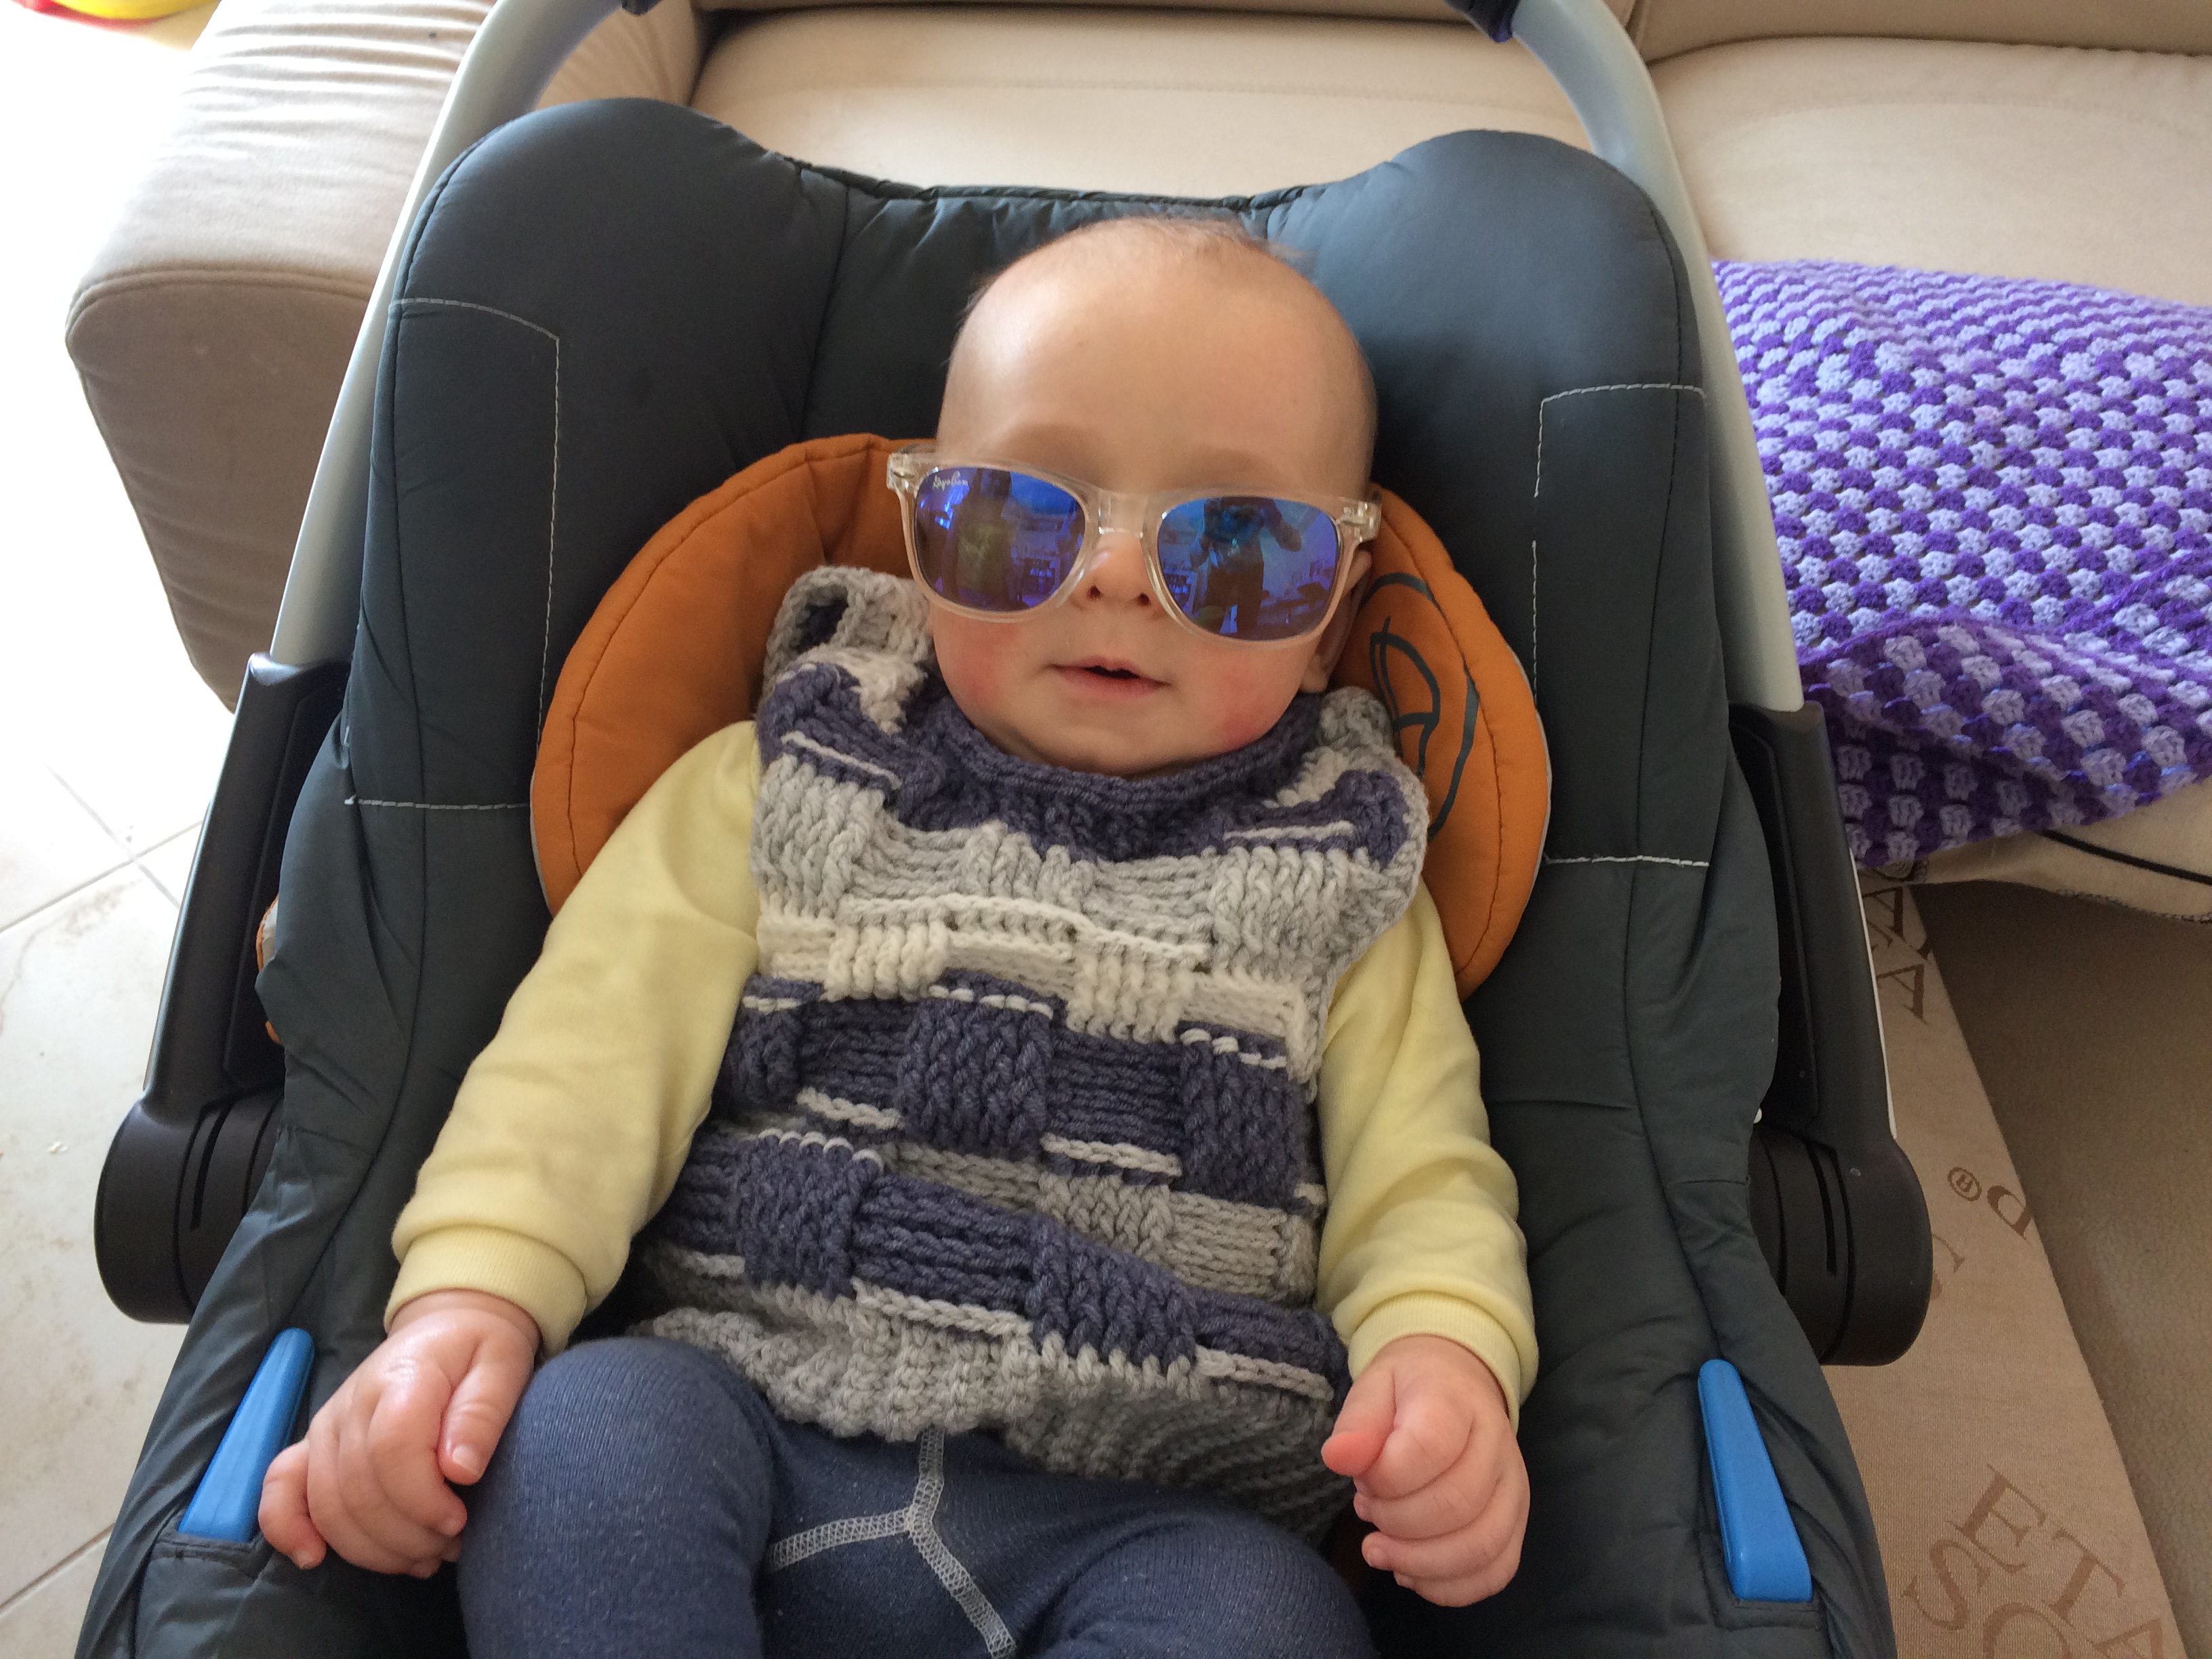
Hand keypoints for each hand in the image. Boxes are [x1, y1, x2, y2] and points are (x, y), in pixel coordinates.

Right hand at [258, 1289, 538, 1575]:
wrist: (448, 1326)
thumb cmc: (479, 1350)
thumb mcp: (502, 1367)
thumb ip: (481, 1414)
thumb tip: (459, 1470)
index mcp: (400, 1379)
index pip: (391, 1452)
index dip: (422, 1501)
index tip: (458, 1521)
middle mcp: (350, 1405)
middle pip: (358, 1491)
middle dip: (407, 1536)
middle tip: (452, 1545)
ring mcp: (325, 1427)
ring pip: (328, 1507)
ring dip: (375, 1548)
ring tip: (425, 1556)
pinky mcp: (312, 1445)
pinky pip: (280, 1488)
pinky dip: (287, 1527)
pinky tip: (313, 1557)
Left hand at [1319, 1333, 1527, 1605]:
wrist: (1457, 1386)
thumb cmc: (1408, 1391)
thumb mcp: (1374, 1388)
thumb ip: (1358, 1423)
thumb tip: (1338, 1458)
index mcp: (1458, 1402)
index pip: (1430, 1449)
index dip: (1385, 1476)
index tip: (1362, 1477)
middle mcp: (1497, 1446)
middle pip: (1456, 1505)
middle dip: (1396, 1521)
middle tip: (1366, 1508)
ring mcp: (1513, 1489)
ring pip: (1481, 1547)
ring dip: (1418, 1561)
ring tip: (1378, 1549)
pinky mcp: (1515, 1524)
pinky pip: (1495, 1571)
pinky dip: (1447, 1586)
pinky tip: (1410, 1572)